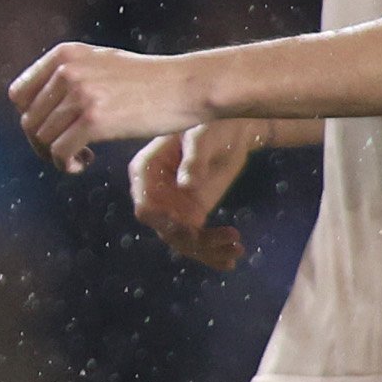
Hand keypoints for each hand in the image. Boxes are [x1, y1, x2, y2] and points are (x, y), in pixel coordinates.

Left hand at [10, 40, 212, 171]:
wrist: (186, 86)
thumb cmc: (148, 81)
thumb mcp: (101, 63)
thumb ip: (68, 75)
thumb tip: (31, 107)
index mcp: (65, 55)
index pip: (19, 94)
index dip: (30, 118)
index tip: (53, 130)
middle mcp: (68, 70)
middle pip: (28, 121)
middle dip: (42, 143)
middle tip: (68, 151)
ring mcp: (80, 94)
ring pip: (41, 139)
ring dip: (56, 156)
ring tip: (81, 157)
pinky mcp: (95, 120)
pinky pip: (60, 153)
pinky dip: (67, 165)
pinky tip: (85, 163)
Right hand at [129, 120, 267, 268]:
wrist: (231, 129)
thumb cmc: (209, 123)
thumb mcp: (202, 136)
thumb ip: (193, 159)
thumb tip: (185, 185)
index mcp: (146, 171)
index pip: (145, 205)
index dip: (163, 220)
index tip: (189, 227)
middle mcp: (155, 194)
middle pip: (166, 229)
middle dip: (193, 241)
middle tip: (224, 240)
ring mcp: (173, 208)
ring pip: (183, 241)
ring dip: (208, 251)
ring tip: (236, 250)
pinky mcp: (192, 215)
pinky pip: (197, 241)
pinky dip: (213, 252)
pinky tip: (230, 259)